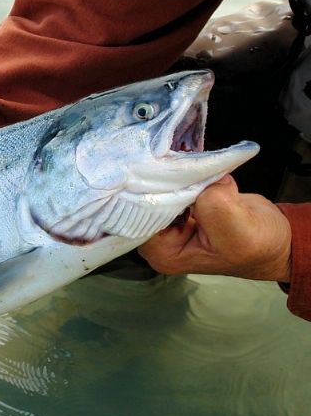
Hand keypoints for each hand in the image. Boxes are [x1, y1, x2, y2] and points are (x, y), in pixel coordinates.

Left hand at [138, 175, 291, 281]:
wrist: (275, 239)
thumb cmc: (257, 244)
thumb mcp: (235, 227)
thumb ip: (211, 203)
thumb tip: (200, 176)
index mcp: (164, 253)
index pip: (140, 218)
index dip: (150, 194)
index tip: (162, 172)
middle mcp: (160, 240)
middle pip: (146, 203)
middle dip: (163, 182)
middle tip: (176, 162)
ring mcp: (170, 222)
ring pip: (160, 190)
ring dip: (177, 175)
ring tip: (190, 165)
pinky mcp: (182, 205)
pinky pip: (175, 184)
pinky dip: (187, 174)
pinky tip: (199, 169)